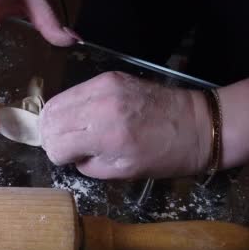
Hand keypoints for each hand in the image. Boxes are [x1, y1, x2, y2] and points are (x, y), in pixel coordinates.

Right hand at [39, 72, 212, 178]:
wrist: (198, 124)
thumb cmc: (165, 157)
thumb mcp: (123, 173)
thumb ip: (88, 165)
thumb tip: (69, 154)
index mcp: (107, 136)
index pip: (56, 144)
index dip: (58, 156)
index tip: (69, 160)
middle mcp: (101, 106)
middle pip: (50, 119)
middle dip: (51, 136)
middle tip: (65, 146)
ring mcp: (104, 87)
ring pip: (57, 102)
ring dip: (57, 120)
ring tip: (71, 132)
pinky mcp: (109, 76)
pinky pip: (74, 91)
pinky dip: (71, 106)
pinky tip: (84, 117)